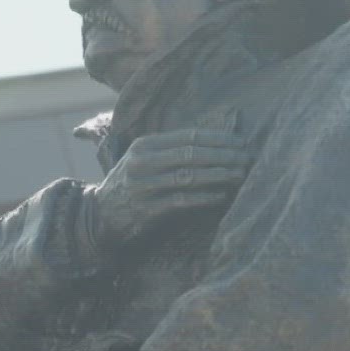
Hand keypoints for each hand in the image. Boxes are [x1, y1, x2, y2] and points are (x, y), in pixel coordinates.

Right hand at [83, 129, 247, 249]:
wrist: (101, 214)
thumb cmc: (133, 184)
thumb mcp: (146, 159)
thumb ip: (172, 149)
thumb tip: (218, 142)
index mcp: (145, 144)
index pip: (189, 136)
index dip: (219, 138)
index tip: (243, 142)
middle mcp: (142, 161)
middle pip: (191, 154)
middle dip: (224, 155)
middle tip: (248, 159)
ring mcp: (143, 185)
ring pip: (188, 176)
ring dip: (219, 175)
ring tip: (240, 175)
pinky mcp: (146, 208)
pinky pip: (181, 200)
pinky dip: (204, 197)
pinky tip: (221, 195)